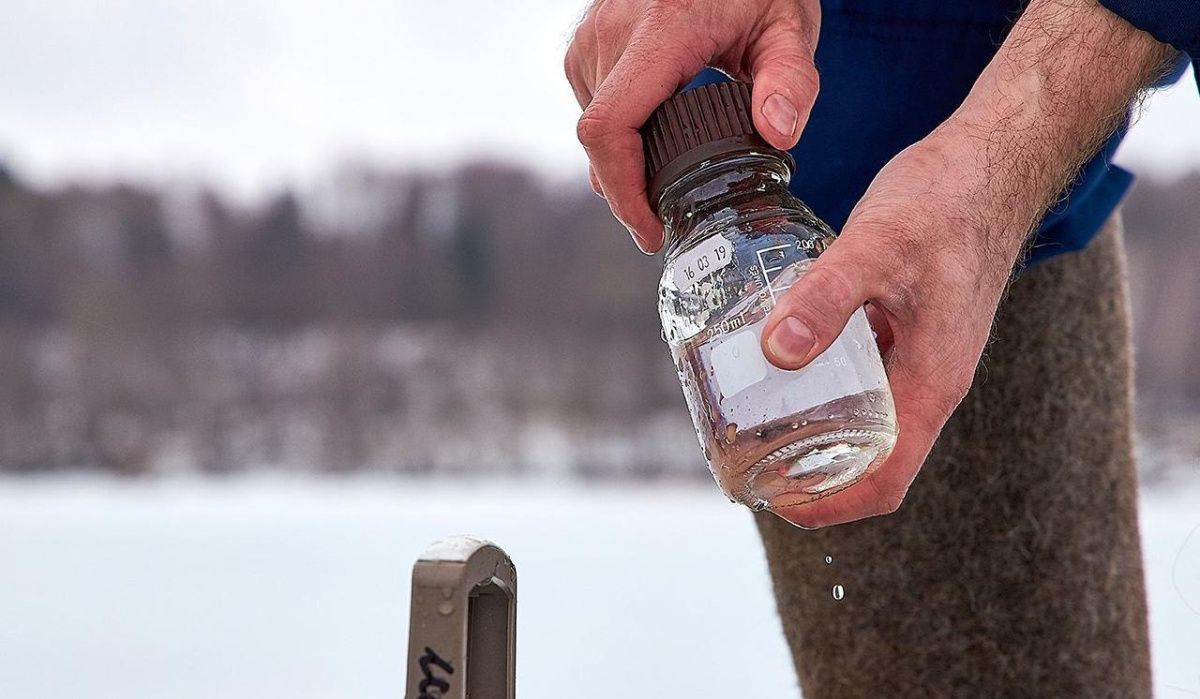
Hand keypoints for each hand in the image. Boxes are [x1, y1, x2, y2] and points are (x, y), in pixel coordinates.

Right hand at [564, 0, 819, 252]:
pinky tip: (654, 140)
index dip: (623, 192)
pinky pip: (592, 105)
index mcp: (659, 29)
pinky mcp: (587, 40)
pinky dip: (619, 134)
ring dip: (623, 162)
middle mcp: (611, 31)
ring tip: (667, 178)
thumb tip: (779, 133)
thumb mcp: (789, 25)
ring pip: (593, 125)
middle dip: (628, 189)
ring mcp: (592, 34)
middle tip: (669, 219)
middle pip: (600, 138)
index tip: (650, 229)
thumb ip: (791, 80)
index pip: (610, 129)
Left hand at [757, 0, 1171, 528]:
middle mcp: (928, 382)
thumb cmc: (945, 202)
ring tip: (752, 425)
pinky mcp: (906, 332)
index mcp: (932, 383)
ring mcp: (919, 358)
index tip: (771, 501)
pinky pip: (863, 381)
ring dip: (814, 437)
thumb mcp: (877, 245)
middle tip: (746, 465)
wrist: (986, 163)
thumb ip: (827, 297)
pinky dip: (823, 389)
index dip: (828, 506)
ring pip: (866, 423)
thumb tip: (777, 353)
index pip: (885, 482)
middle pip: (870, 463)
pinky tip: (779, 365)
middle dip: (811, 479)